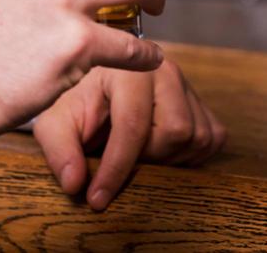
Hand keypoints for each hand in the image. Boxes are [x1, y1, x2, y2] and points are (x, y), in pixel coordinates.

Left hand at [33, 60, 225, 209]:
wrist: (94, 80)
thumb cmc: (74, 99)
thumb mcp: (54, 120)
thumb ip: (60, 149)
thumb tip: (75, 184)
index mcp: (126, 68)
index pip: (132, 125)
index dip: (116, 169)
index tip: (97, 199)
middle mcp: (163, 69)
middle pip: (175, 131)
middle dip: (147, 158)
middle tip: (120, 160)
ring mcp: (186, 84)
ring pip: (196, 137)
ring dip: (168, 158)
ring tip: (139, 154)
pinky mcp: (200, 100)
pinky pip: (212, 138)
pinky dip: (190, 155)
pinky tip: (162, 152)